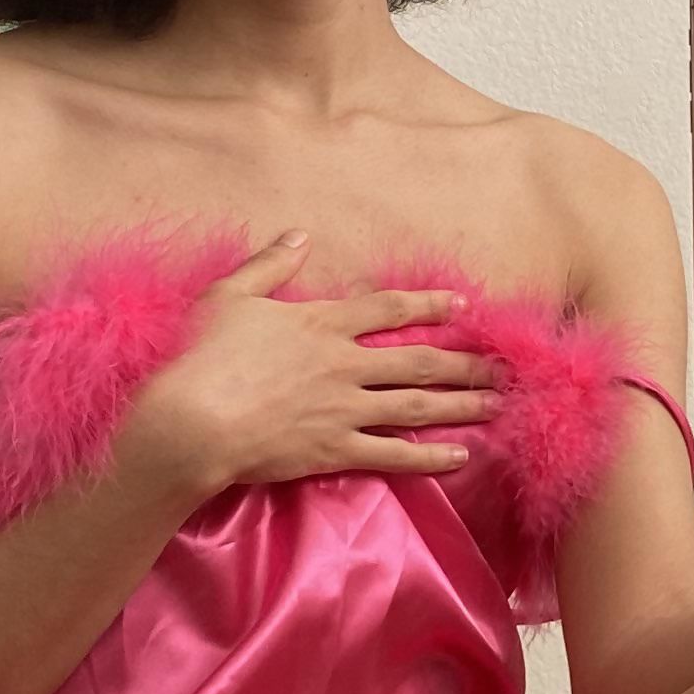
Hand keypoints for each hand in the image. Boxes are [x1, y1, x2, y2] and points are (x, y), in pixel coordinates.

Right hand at [119, 235, 503, 504]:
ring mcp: (344, 409)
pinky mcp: (335, 451)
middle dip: (463, 363)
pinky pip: (393, 455)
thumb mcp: (230, 296)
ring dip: (460, 405)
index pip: (388, 309)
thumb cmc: (200, 356)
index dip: (429, 305)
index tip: (463, 307)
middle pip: (418, 360)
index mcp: (322, 325)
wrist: (191, 420)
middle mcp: (344, 364)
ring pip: (416, 406)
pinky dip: (430, 458)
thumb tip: (299, 235)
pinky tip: (462, 457)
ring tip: (496, 405)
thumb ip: (269, 264)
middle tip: (502, 368)